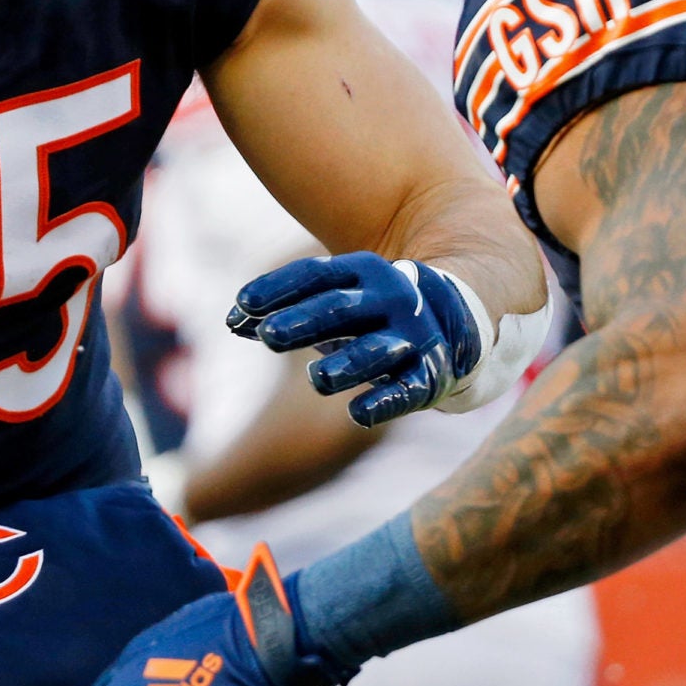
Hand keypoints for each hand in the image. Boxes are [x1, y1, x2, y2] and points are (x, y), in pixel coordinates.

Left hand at [226, 253, 480, 425]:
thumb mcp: (329, 304)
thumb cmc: (366, 312)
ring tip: (316, 379)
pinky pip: (405, 390)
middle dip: (304, 322)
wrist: (453, 317)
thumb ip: (281, 312)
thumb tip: (231, 321)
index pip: (315, 275)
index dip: (278, 288)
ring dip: (347, 364)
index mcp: (362, 271)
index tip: (241, 304)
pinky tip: (358, 415)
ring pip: (374, 351)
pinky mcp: (427, 375)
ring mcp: (410, 336)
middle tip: (267, 336)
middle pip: (339, 308)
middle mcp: (389, 298)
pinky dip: (384, 402)